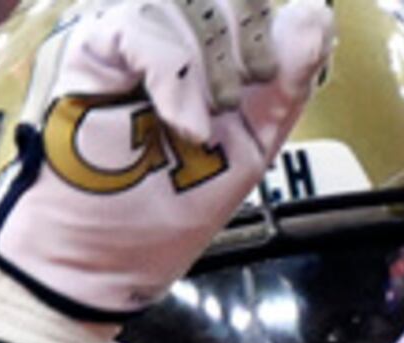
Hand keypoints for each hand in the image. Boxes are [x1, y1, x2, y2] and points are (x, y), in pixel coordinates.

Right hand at [0, 0, 335, 342]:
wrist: (107, 256)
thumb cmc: (171, 204)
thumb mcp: (251, 143)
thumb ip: (286, 81)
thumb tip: (316, 10)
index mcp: (202, 46)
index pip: (243, 0)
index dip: (264, 25)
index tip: (269, 78)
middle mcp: (160, 30)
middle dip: (242, 40)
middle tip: (233, 105)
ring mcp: (122, 37)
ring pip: (180, 2)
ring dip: (208, 66)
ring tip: (201, 129)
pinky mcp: (87, 51)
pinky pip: (138, 26)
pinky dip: (173, 75)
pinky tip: (182, 124)